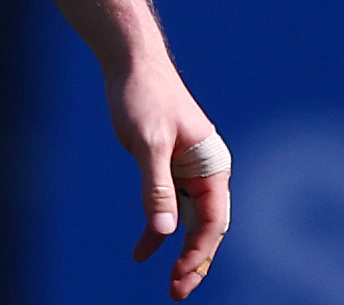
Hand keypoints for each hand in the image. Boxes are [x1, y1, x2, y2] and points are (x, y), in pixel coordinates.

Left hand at [108, 57, 230, 299]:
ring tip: (168, 284)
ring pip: (188, 221)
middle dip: (195, 262)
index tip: (181, 276)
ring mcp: (188, 170)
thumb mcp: (148, 142)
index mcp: (213, 164)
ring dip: (178, 251)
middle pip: (205, 227)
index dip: (199, 252)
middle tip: (177, 292)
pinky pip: (167, 206)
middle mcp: (206, 171)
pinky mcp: (167, 167)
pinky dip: (156, 228)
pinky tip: (143, 250)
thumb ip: (156, 186)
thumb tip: (165, 231)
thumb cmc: (143, 95)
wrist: (130, 63)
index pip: (213, 220)